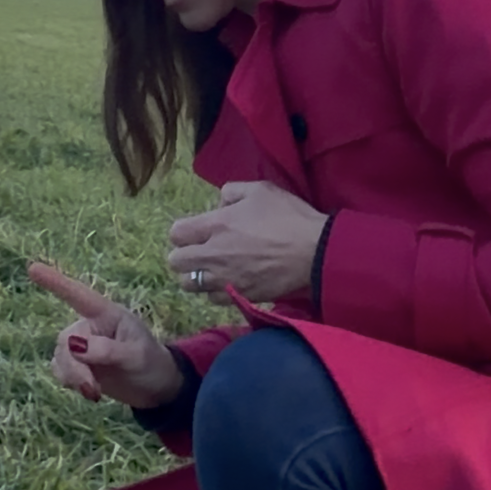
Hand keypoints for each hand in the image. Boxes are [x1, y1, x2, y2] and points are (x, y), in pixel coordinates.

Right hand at [27, 263, 182, 407]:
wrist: (155, 388)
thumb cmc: (151, 363)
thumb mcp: (135, 355)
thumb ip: (106, 350)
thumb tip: (73, 345)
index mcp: (106, 314)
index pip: (78, 295)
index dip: (55, 282)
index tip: (32, 268)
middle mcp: (89, 326)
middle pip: (65, 340)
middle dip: (74, 366)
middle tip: (92, 390)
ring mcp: (81, 346)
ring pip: (60, 357)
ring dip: (72, 377)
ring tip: (95, 393)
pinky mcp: (77, 365)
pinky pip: (59, 369)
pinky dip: (69, 382)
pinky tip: (89, 391)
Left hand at [167, 181, 327, 304]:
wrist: (314, 252)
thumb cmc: (289, 217)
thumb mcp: (260, 190)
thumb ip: (231, 191)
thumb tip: (219, 203)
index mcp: (216, 225)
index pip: (176, 233)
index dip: (183, 232)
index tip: (196, 231)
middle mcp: (214, 254)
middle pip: (175, 262)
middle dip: (183, 255)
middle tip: (199, 251)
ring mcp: (225, 279)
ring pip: (188, 285)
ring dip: (194, 276)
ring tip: (209, 269)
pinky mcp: (239, 296)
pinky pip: (212, 299)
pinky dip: (214, 292)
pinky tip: (226, 282)